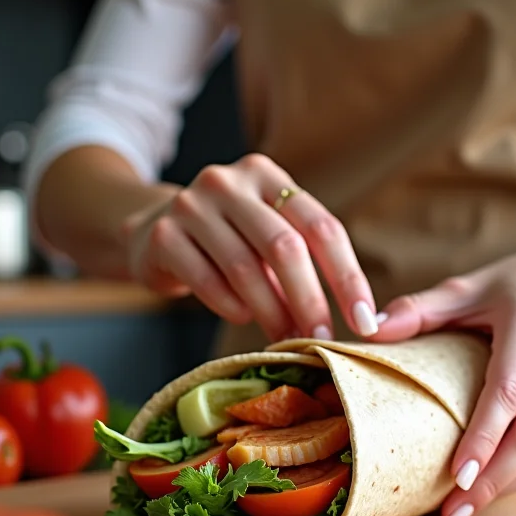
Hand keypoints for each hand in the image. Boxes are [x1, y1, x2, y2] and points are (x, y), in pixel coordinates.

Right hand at [122, 153, 380, 342]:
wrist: (150, 232)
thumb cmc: (226, 240)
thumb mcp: (264, 234)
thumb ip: (301, 260)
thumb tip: (348, 317)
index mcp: (267, 175)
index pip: (321, 226)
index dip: (347, 277)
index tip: (365, 319)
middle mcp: (229, 182)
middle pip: (284, 247)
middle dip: (309, 300)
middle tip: (323, 339)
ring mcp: (191, 204)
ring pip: (245, 268)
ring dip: (271, 312)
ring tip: (285, 338)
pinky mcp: (162, 235)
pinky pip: (206, 280)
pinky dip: (230, 306)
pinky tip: (241, 318)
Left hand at [370, 237, 515, 515]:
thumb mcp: (470, 286)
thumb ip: (420, 308)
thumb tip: (368, 328)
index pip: (507, 392)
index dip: (483, 437)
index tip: (454, 474)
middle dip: (491, 480)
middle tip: (451, 513)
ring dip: (503, 488)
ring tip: (462, 513)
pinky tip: (486, 493)